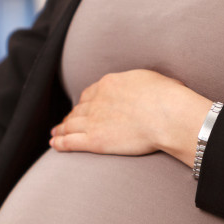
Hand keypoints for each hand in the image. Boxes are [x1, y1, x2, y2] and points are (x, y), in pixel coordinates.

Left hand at [50, 69, 212, 165]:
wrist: (167, 115)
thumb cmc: (169, 98)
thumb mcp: (152, 80)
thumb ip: (141, 85)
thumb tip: (149, 88)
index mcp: (109, 84)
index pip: (90, 93)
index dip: (85, 102)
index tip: (83, 107)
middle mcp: (97, 101)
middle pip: (78, 109)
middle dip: (71, 116)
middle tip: (65, 122)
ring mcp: (93, 120)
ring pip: (70, 124)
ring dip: (61, 129)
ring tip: (55, 133)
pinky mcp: (94, 140)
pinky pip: (70, 141)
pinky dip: (59, 142)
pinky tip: (53, 143)